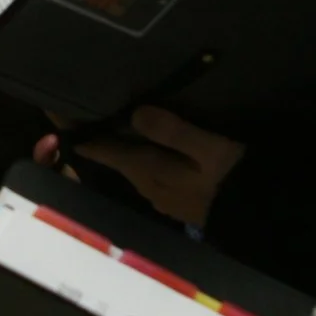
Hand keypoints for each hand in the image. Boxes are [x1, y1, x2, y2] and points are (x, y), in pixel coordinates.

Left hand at [72, 106, 246, 225]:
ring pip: (127, 159)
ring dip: (114, 138)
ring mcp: (159, 191)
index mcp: (147, 171)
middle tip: (76, 100)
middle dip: (92, 130)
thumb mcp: (209, 149)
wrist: (262, 215)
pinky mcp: (174, 193)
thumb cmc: (235, 179)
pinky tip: (141, 133)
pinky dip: (135, 147)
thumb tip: (133, 114)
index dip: (75, 128)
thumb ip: (171, 131)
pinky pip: (144, 164)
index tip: (53, 107)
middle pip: (109, 153)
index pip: (99, 147)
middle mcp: (145, 184)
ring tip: (106, 109)